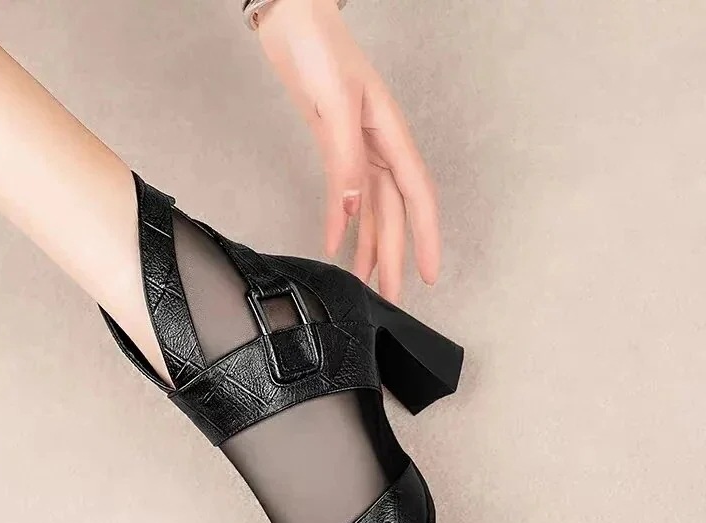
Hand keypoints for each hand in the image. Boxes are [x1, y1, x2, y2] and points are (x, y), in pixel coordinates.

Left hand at [257, 0, 440, 301]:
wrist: (290, 18)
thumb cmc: (320, 46)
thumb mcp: (336, 101)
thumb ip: (345, 157)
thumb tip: (355, 210)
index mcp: (391, 137)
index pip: (418, 199)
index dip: (426, 239)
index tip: (429, 275)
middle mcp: (379, 149)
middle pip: (393, 215)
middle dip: (394, 257)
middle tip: (393, 296)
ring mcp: (358, 150)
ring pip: (371, 210)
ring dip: (370, 247)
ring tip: (367, 282)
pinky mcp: (334, 147)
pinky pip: (344, 195)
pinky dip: (341, 222)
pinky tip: (336, 245)